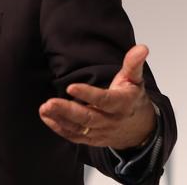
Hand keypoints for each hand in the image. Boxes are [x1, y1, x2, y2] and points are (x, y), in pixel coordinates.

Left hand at [39, 44, 156, 148]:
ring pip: (79, 128)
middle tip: (49, 103)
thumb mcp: (135, 80)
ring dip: (60, 119)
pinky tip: (46, 117)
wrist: (140, 129)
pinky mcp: (92, 139)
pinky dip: (60, 128)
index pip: (104, 100)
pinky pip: (75, 136)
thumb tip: (141, 48)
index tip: (71, 87)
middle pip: (88, 118)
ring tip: (44, 109)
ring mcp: (100, 131)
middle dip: (67, 111)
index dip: (88, 94)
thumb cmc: (132, 99)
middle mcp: (110, 120)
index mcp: (121, 104)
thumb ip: (133, 64)